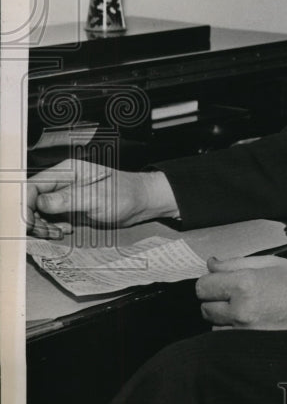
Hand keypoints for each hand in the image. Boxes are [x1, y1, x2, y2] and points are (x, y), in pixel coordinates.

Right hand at [26, 159, 179, 236]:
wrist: (141, 203)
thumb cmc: (125, 194)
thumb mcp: (97, 198)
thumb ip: (68, 199)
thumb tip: (41, 203)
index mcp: (67, 171)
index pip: (33, 185)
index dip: (27, 204)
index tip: (30, 222)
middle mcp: (63, 182)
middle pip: (33, 200)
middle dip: (35, 218)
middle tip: (47, 231)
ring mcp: (65, 196)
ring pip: (40, 212)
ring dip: (44, 226)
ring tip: (59, 232)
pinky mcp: (70, 209)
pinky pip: (51, 219)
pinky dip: (53, 228)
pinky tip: (65, 232)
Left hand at [196, 255, 286, 337]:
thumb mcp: (268, 262)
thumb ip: (234, 263)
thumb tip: (211, 264)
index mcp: (244, 284)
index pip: (202, 286)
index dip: (210, 281)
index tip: (219, 279)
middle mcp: (241, 309)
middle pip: (204, 307)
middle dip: (214, 298)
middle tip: (232, 291)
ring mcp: (245, 330)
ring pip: (214, 324)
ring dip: (222, 315)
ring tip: (244, 306)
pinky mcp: (251, 343)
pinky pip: (227, 337)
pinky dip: (231, 329)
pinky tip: (249, 319)